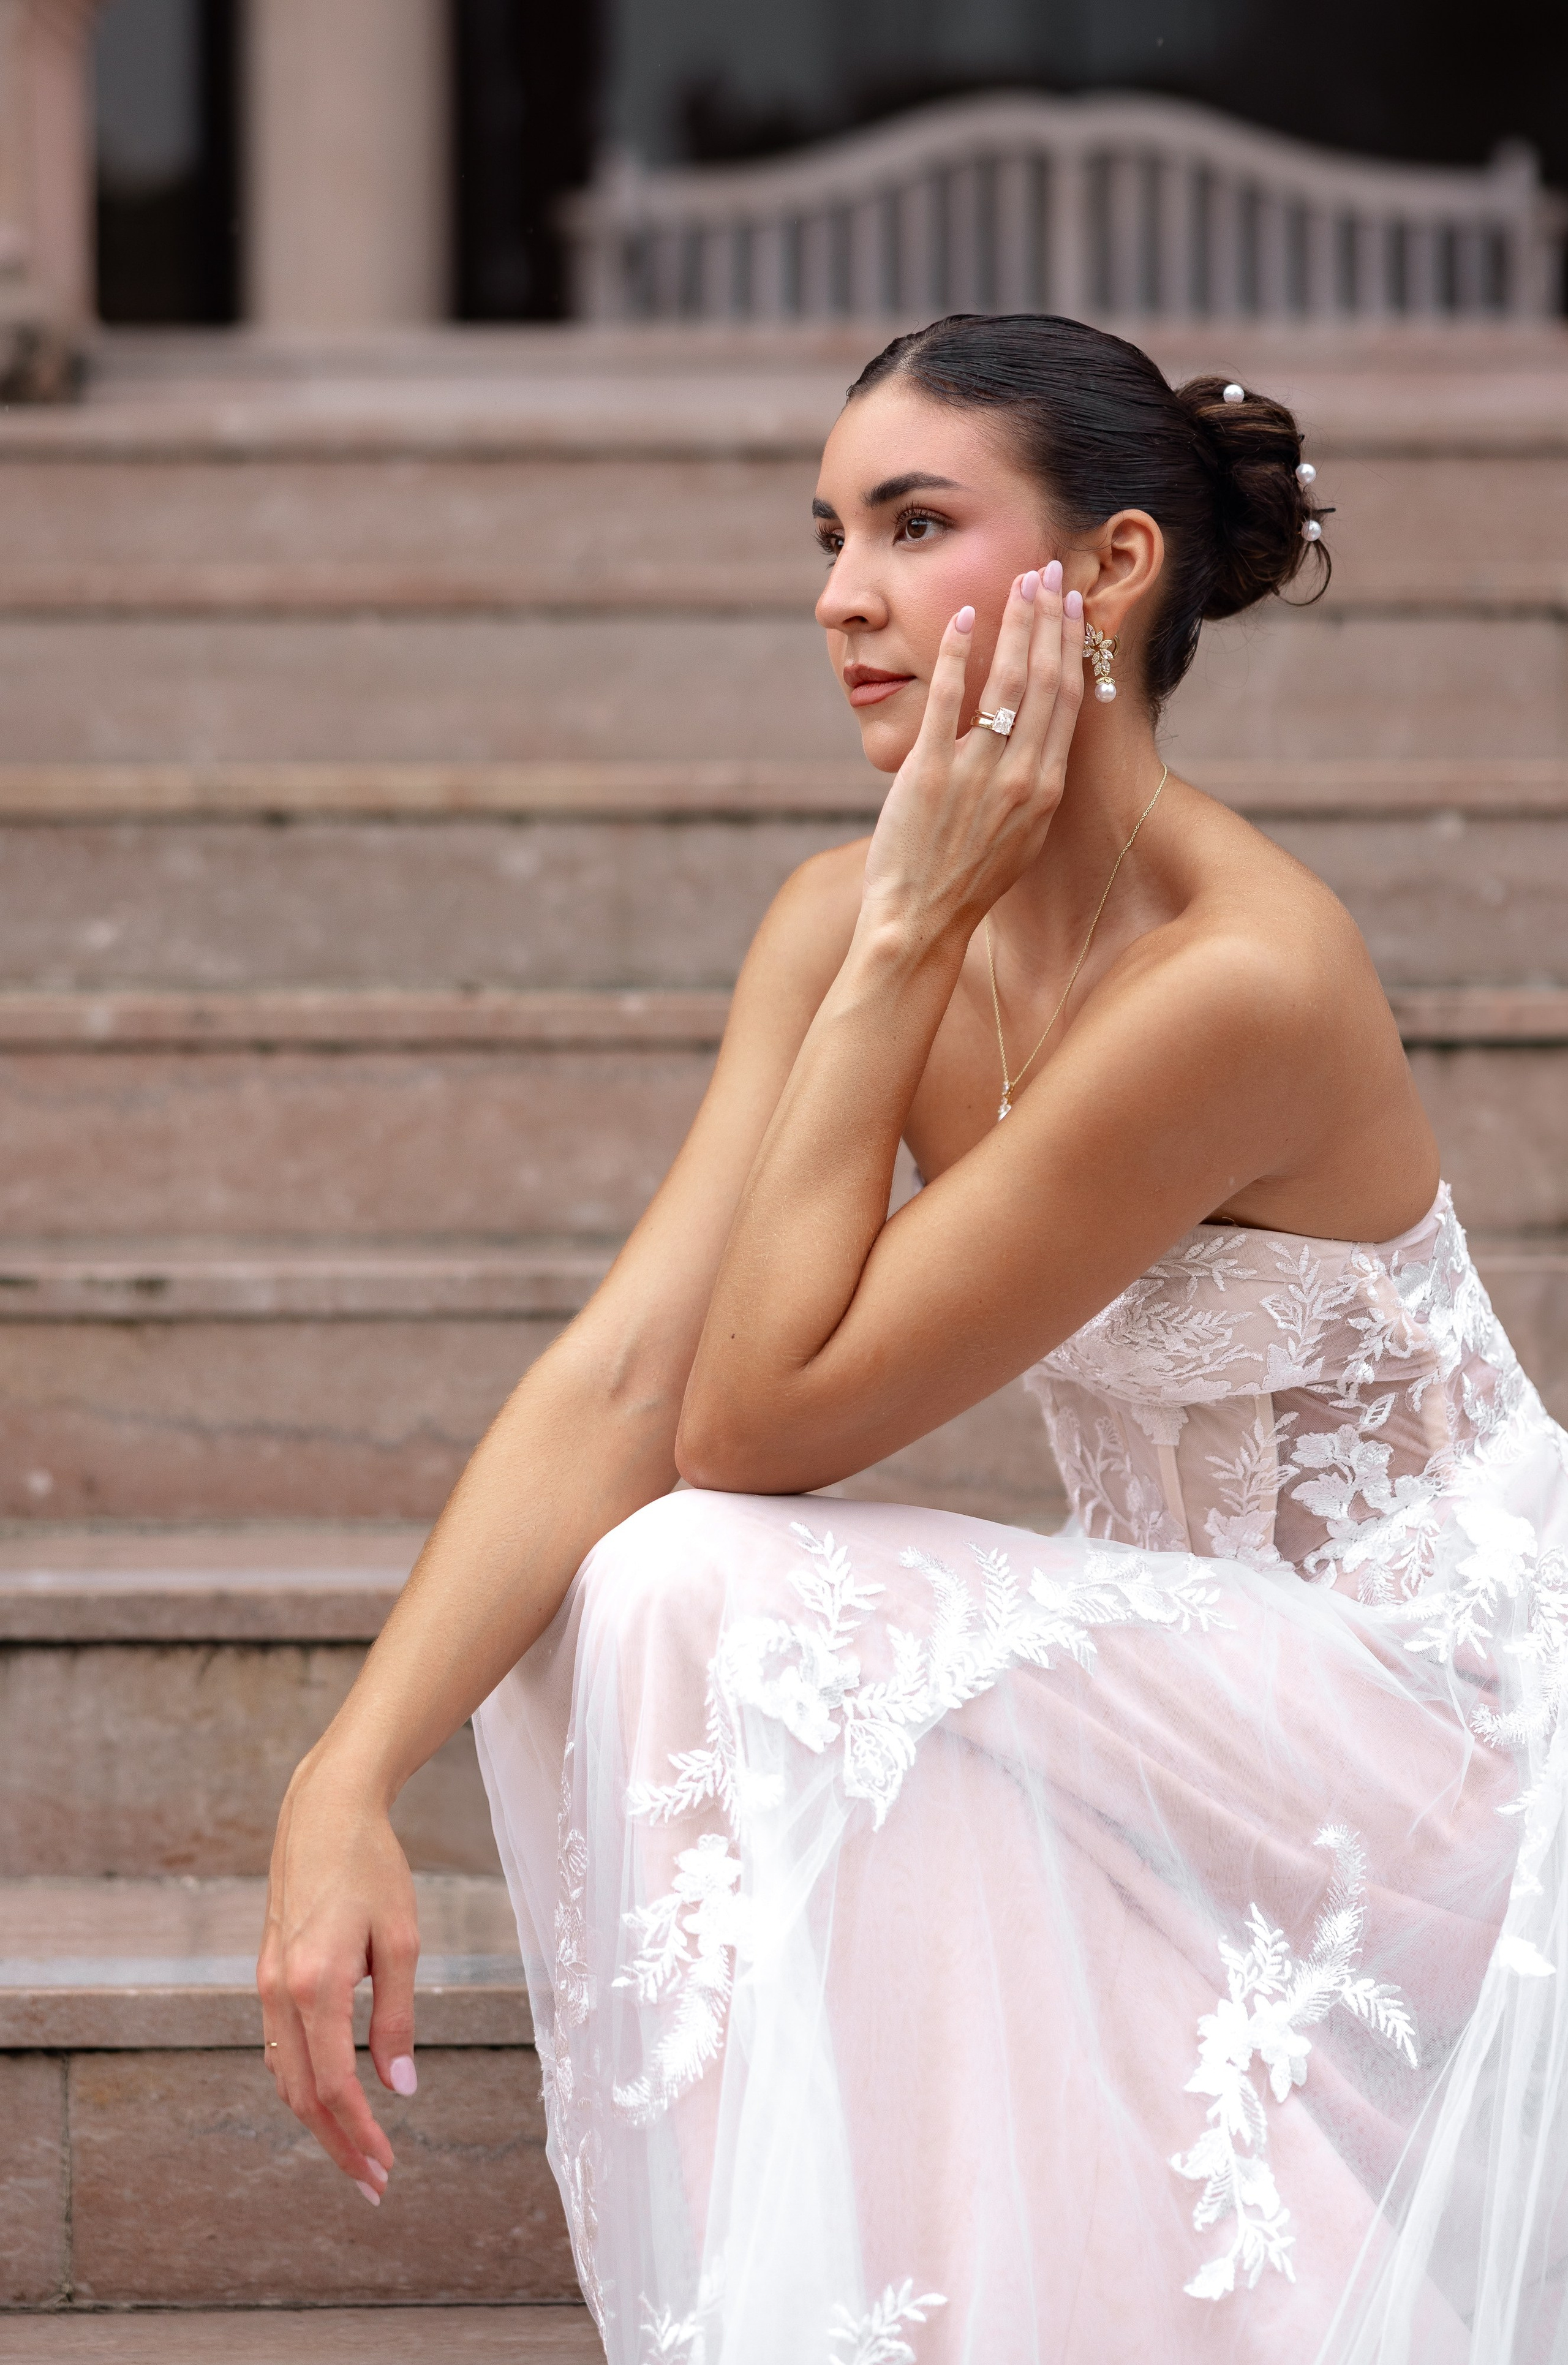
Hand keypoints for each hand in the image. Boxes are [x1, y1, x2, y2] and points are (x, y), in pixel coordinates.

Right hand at [257, 1754, 419, 2202]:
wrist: (323, 1812)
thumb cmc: (372, 1867)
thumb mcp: (401, 1939)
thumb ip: (397, 2016)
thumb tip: (401, 2088)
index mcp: (314, 1985)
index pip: (333, 2086)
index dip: (360, 2135)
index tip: (387, 2169)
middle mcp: (279, 1992)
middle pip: (301, 2096)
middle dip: (337, 2146)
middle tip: (374, 2186)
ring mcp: (265, 1985)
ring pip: (285, 2077)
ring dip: (318, 2122)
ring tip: (358, 2154)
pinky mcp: (266, 1975)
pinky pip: (279, 2048)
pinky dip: (301, 2086)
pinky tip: (329, 2101)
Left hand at [859, 560, 1084, 940]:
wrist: (921, 924)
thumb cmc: (966, 884)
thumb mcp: (1019, 837)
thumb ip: (1031, 786)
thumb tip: (1039, 742)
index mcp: (1045, 790)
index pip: (1067, 701)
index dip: (1071, 646)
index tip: (1072, 607)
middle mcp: (1020, 777)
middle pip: (1045, 680)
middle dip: (1049, 618)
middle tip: (1050, 572)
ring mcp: (976, 773)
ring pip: (1007, 682)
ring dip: (1014, 624)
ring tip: (1019, 582)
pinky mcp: (929, 772)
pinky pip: (946, 701)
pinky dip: (955, 654)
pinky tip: (959, 618)